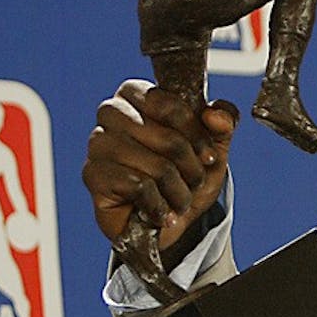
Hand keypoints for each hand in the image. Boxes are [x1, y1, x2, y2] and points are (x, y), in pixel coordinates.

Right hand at [82, 80, 237, 261]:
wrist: (168, 222)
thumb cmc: (184, 176)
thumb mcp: (214, 148)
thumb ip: (224, 123)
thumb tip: (216, 115)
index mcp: (137, 94)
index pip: (169, 103)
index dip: (196, 133)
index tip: (210, 156)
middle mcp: (111, 112)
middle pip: (168, 138)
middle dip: (191, 168)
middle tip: (194, 183)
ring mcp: (98, 143)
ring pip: (157, 166)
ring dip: (179, 192)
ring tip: (180, 201)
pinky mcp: (92, 174)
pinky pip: (138, 187)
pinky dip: (159, 206)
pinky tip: (160, 212)